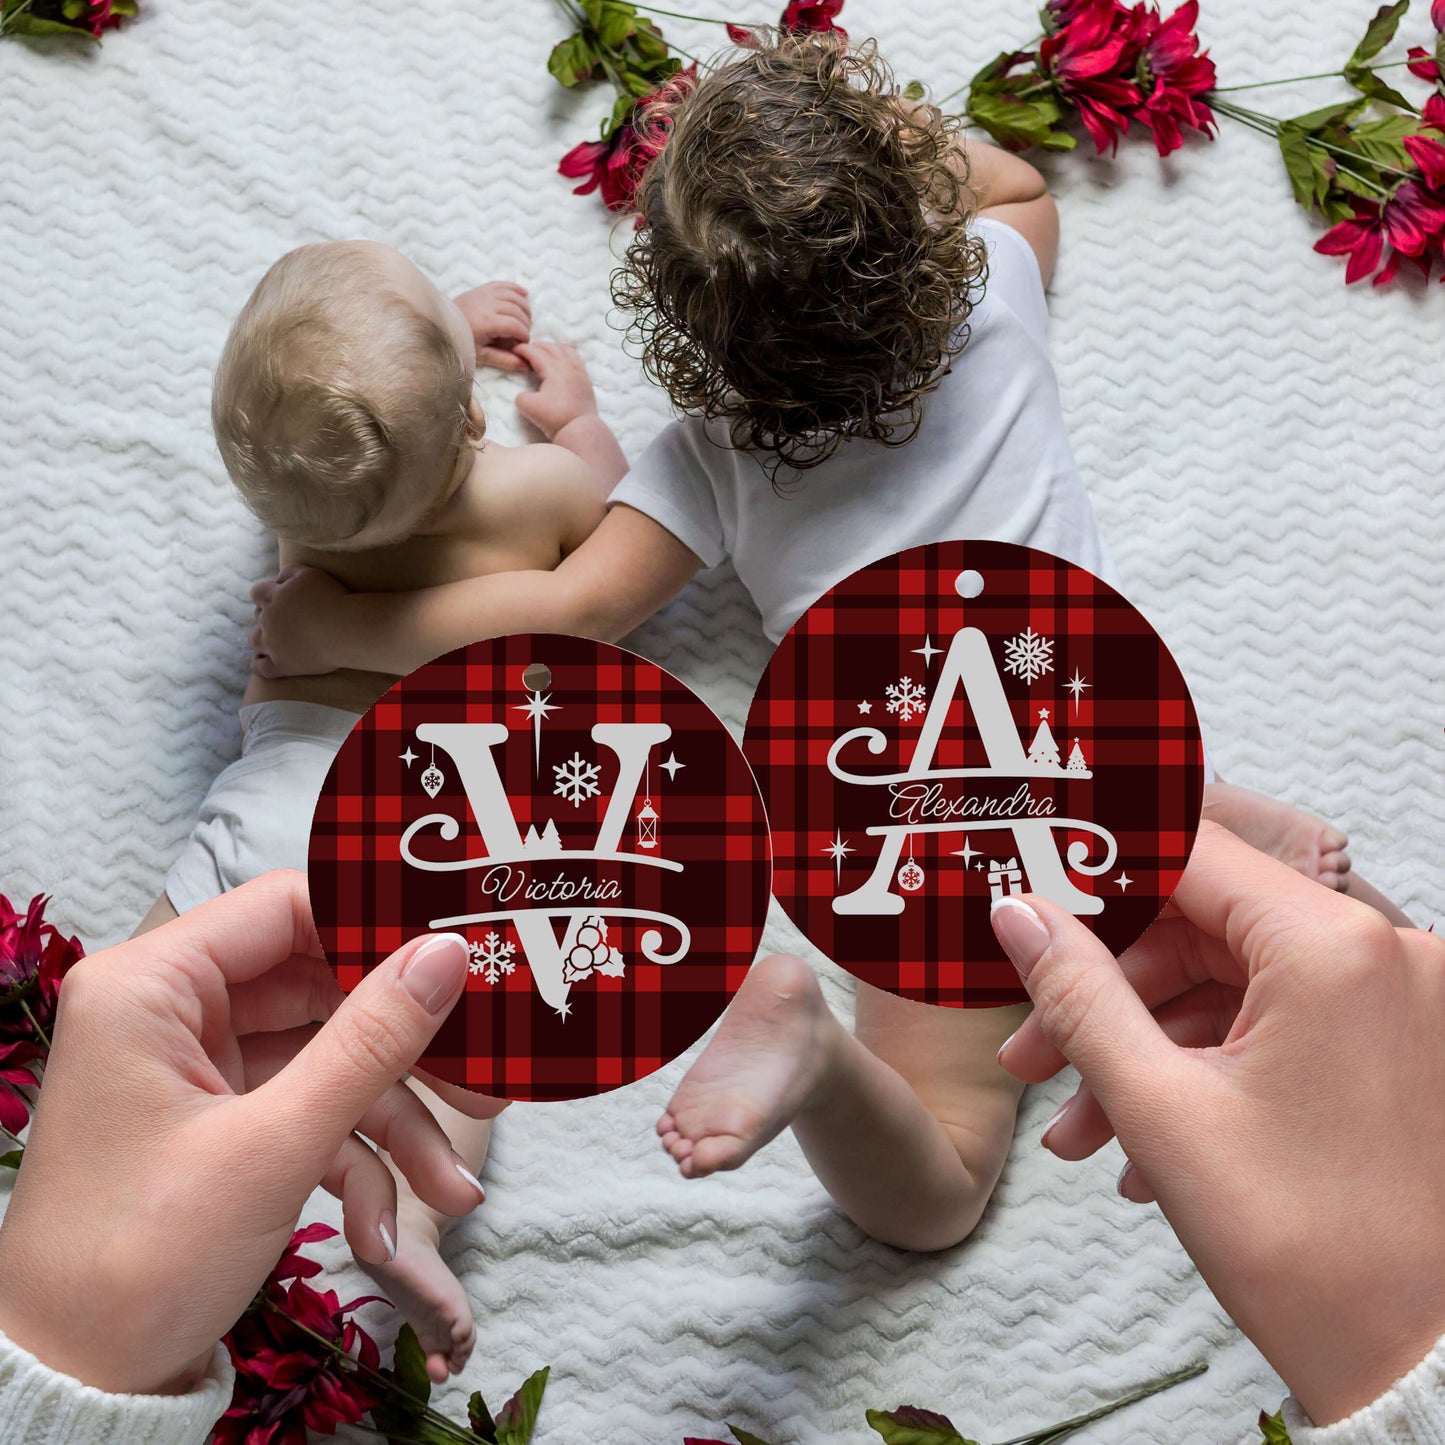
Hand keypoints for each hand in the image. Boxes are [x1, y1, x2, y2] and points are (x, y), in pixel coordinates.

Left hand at [0, 873, 497, 1395]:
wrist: (78, 1386)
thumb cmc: (140, 1261)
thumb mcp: (272, 1147)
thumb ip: (368, 1042)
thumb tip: (447, 954)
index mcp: (152, 986)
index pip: (287, 908)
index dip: (378, 929)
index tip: (461, 957)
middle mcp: (171, 1012)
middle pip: (321, 988)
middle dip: (406, 1051)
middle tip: (483, 1080)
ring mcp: (198, 1069)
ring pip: (327, 1058)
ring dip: (393, 1123)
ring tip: (453, 1192)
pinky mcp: (219, 1120)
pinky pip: (308, 1110)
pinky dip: (354, 1161)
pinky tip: (383, 1227)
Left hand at [250, 562, 349, 677]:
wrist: (345, 629)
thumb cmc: (331, 598)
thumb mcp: (310, 573)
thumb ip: (289, 572)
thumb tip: (277, 580)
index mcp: (272, 597)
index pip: (257, 592)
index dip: (267, 594)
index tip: (282, 597)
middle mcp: (267, 621)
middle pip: (258, 616)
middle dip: (269, 615)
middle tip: (289, 618)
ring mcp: (272, 645)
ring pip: (254, 640)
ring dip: (262, 637)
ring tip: (276, 639)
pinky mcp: (282, 665)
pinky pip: (260, 668)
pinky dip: (259, 663)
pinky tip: (266, 661)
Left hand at [451, 281, 530, 371]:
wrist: (443, 324)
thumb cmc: (461, 341)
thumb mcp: (481, 355)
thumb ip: (504, 360)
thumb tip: (526, 365)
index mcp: (486, 322)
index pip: (516, 326)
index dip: (524, 336)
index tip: (523, 344)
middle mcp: (487, 304)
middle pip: (518, 311)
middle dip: (526, 324)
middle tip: (522, 335)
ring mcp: (485, 293)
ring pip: (515, 297)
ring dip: (525, 309)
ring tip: (525, 321)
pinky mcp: (484, 288)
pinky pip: (506, 284)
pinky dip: (517, 289)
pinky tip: (525, 295)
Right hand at [514, 341, 598, 439]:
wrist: (580, 430)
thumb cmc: (555, 418)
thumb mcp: (528, 407)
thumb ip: (520, 396)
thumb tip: (524, 394)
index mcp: (554, 369)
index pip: (535, 352)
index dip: (522, 349)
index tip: (514, 350)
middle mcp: (568, 366)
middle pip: (551, 347)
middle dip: (536, 346)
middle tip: (526, 353)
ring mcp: (579, 372)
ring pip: (566, 349)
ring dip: (552, 348)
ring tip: (544, 354)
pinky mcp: (586, 380)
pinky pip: (576, 358)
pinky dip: (566, 354)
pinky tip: (561, 361)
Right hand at [993, 823, 1444, 1426]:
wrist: (1424, 1374)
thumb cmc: (1311, 1253)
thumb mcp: (1162, 1111)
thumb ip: (1078, 995)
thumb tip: (1020, 915)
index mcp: (1334, 949)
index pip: (1191, 857)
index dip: (1097, 875)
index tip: (1032, 897)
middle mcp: (1384, 957)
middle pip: (1204, 930)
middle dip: (1107, 995)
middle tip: (1033, 1052)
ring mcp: (1399, 1007)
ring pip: (1232, 989)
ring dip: (1145, 1050)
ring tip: (1079, 1129)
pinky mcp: (1397, 1052)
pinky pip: (1278, 1030)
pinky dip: (1206, 1072)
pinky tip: (1144, 1147)